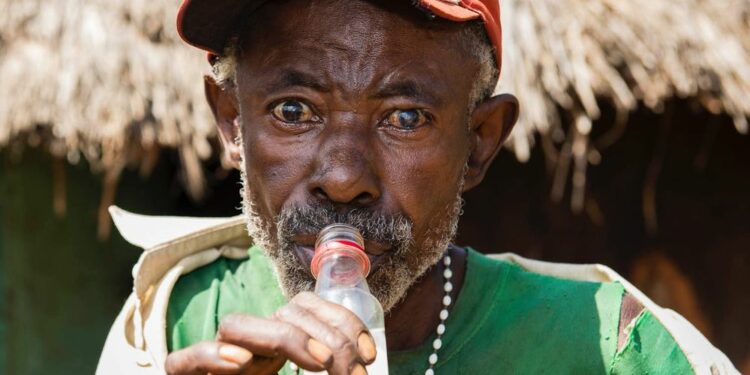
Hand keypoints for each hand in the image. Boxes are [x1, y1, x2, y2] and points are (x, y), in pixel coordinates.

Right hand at [164, 292, 376, 374]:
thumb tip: (363, 373)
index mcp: (274, 349)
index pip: (305, 310)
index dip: (340, 323)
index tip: (370, 353)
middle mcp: (247, 348)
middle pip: (282, 314)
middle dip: (326, 336)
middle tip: (354, 372)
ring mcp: (216, 362)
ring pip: (236, 325)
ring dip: (285, 338)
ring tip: (321, 363)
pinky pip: (185, 361)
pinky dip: (211, 356)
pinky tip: (243, 362)